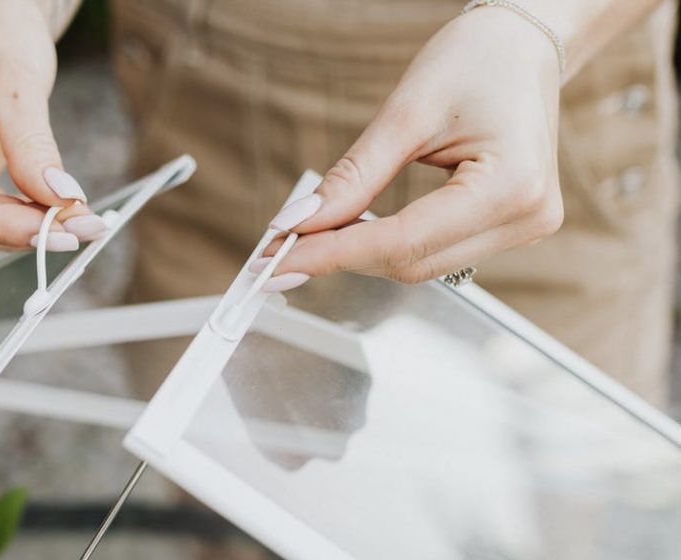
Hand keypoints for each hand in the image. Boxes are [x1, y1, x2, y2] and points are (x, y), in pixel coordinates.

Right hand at [0, 0, 104, 252]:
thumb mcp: (18, 84)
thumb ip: (34, 147)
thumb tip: (61, 202)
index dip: (2, 226)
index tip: (57, 232)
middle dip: (24, 229)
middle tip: (85, 227)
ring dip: (31, 228)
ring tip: (83, 219)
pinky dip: (29, 217)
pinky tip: (64, 211)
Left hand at [260, 8, 564, 288]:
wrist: (523, 46)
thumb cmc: (479, 59)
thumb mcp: (407, 111)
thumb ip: (353, 176)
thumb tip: (299, 224)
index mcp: (511, 185)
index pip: (403, 242)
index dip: (335, 254)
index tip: (280, 260)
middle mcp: (525, 218)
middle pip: (410, 263)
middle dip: (342, 257)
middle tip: (282, 249)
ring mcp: (521, 230)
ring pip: (419, 267)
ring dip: (362, 256)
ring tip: (314, 238)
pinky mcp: (508, 233)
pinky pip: (434, 255)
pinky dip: (389, 248)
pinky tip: (356, 234)